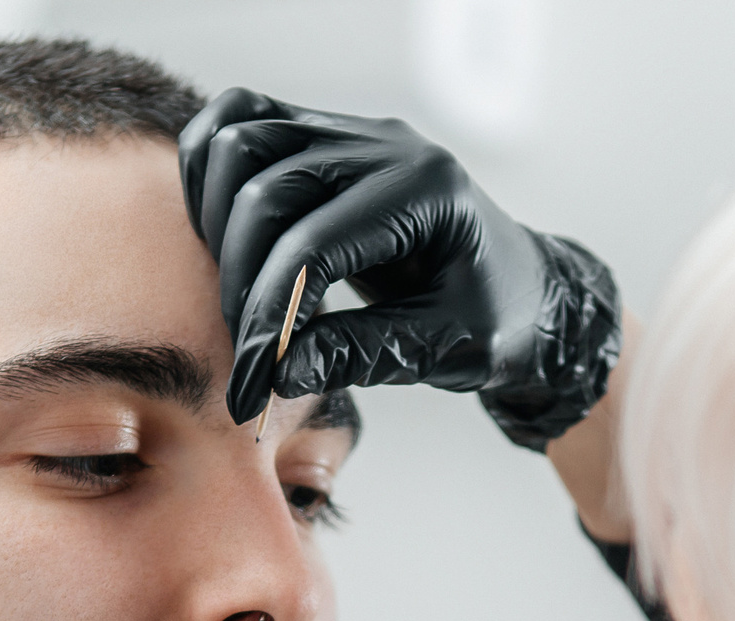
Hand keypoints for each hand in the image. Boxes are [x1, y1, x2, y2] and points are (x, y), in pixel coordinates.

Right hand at [178, 87, 622, 449]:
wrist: (523, 291)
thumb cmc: (498, 323)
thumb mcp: (444, 351)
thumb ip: (363, 354)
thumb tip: (279, 370)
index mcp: (428, 192)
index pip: (314, 246)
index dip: (268, 320)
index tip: (250, 386)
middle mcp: (387, 145)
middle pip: (266, 191)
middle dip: (241, 282)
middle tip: (250, 354)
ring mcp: (353, 132)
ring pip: (240, 142)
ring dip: (217, 224)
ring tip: (237, 296)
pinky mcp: (325, 137)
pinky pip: (241, 121)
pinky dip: (211, 173)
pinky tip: (222, 238)